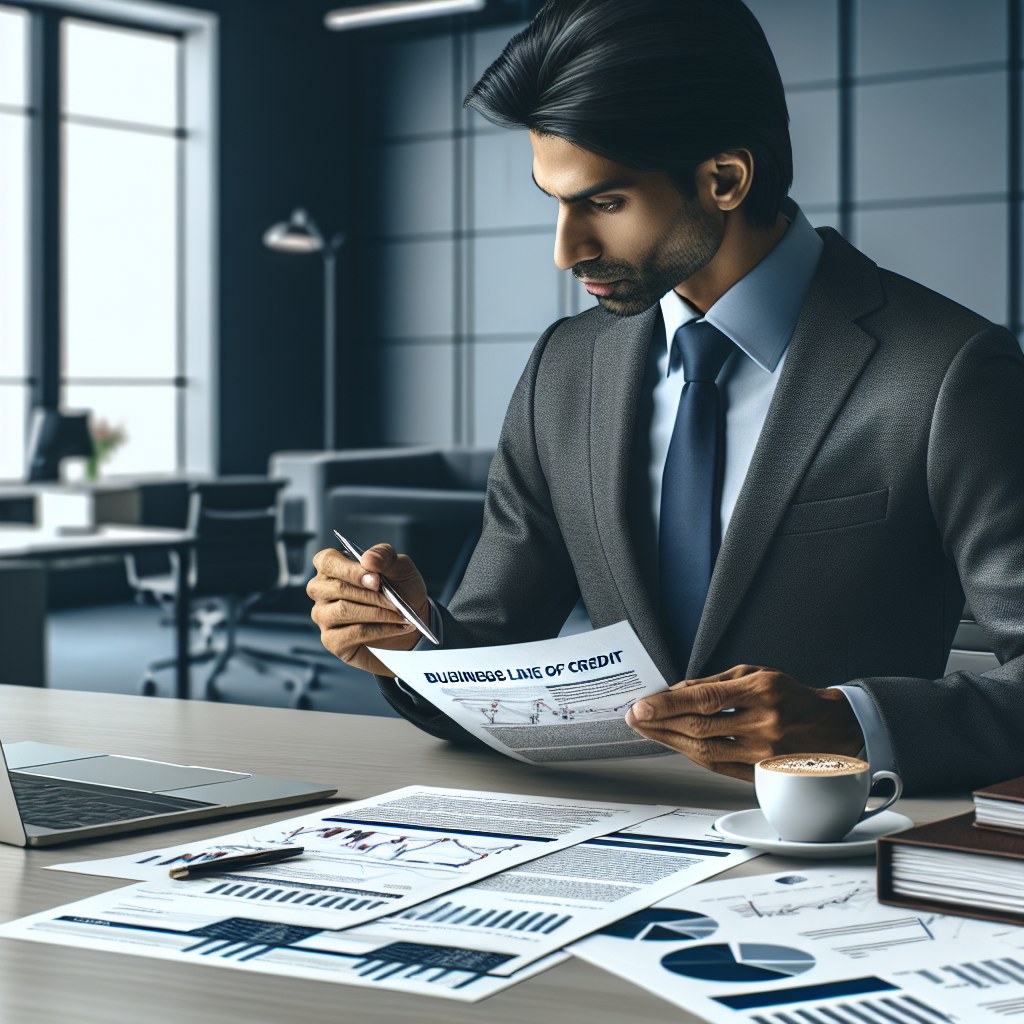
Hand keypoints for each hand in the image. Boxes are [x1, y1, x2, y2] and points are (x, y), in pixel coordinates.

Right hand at [307, 544, 429, 674]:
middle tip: (396, 602)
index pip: (327, 561)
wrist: (411, 618)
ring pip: (344, 611)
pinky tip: (399, 628)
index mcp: (331, 566)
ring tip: (401, 615)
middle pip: (338, 588)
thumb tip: (368, 559)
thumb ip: (385, 556)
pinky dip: (381, 631)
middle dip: (371, 596)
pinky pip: (354, 634)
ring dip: (378, 614)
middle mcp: (320, 590)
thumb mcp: (399, 566)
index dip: (352, 571)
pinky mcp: (331, 640)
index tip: (377, 580)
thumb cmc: (399, 588)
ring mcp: (323, 616)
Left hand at [624, 664, 863, 781]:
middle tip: (635, 717)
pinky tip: (674, 744)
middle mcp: (764, 723)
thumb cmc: (790, 696)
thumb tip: (673, 693)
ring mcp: (765, 752)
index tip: (642, 706)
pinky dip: (692, 755)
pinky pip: (718, 766)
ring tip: (647, 730)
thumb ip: (714, 685)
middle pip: (700, 727)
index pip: (706, 699)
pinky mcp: (763, 772)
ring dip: (670, 740)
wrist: (832, 727)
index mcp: (762, 691)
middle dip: (661, 723)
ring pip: (706, 750)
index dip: (669, 704)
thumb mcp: (755, 674)